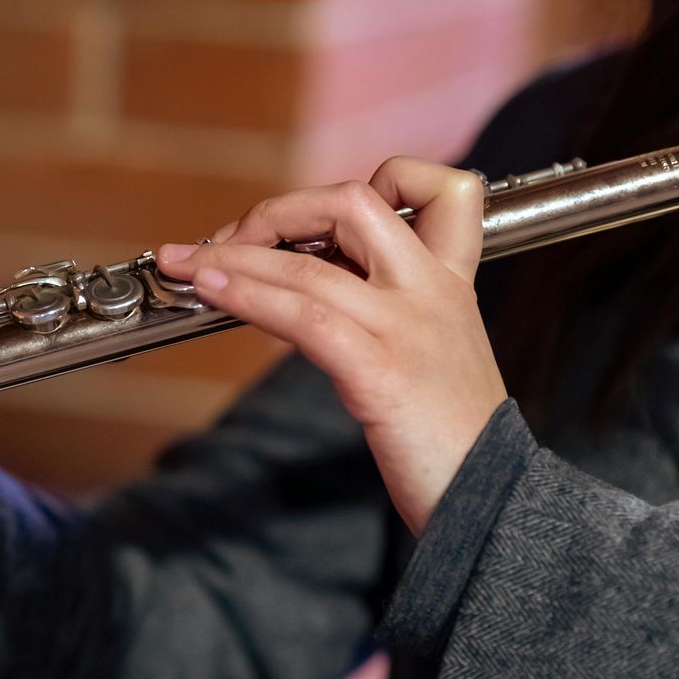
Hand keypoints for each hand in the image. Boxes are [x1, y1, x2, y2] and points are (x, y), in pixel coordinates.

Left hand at [156, 159, 506, 534]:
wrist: (494, 502)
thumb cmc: (451, 436)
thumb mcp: (434, 350)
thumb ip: (389, 308)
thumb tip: (311, 282)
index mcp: (452, 281)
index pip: (442, 186)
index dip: (383, 176)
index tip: (319, 213)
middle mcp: (433, 290)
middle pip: (353, 201)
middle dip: (277, 211)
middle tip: (229, 240)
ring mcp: (407, 327)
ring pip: (307, 263)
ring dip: (231, 257)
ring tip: (184, 263)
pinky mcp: (381, 371)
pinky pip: (303, 316)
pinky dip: (247, 295)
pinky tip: (212, 293)